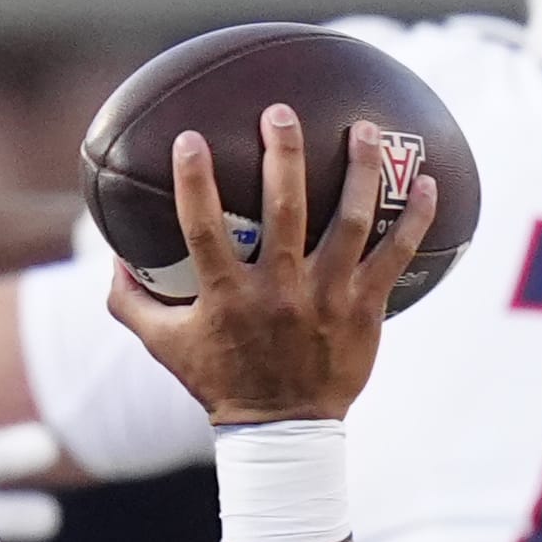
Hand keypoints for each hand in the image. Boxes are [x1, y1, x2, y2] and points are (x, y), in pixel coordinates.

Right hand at [108, 107, 435, 426]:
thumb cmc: (218, 379)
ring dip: (360, 171)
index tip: (190, 138)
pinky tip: (429, 182)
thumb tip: (111, 254)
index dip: (195, 182)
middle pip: (284, 209)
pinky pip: (396, 255)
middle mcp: (278, 291)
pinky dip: (416, 218)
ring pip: (350, 221)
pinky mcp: (365, 308)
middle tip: (281, 113)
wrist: (281, 429)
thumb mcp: (164, 344)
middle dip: (283, 154)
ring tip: (365, 129)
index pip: (204, 229)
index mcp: (226, 296)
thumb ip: (131, 300)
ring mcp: (327, 297)